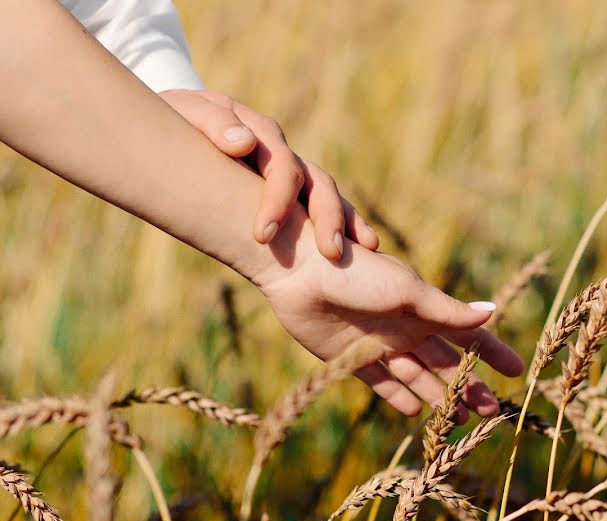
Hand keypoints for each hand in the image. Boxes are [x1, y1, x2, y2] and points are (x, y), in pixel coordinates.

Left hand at [159, 89, 378, 258]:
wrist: (177, 123)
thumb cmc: (174, 121)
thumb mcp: (182, 112)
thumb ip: (211, 122)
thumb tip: (244, 143)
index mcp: (260, 132)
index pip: (281, 165)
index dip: (276, 200)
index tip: (262, 237)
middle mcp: (282, 151)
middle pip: (318, 181)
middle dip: (327, 217)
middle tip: (330, 253)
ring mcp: (290, 171)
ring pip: (328, 194)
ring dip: (346, 222)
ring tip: (363, 251)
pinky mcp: (290, 192)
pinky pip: (323, 208)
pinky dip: (346, 225)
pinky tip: (364, 248)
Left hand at [253, 216, 524, 418]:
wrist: (301, 272)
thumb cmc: (359, 273)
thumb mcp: (408, 292)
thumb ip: (447, 311)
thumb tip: (493, 313)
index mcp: (425, 309)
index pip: (468, 335)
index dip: (492, 352)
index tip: (516, 373)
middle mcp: (407, 328)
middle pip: (446, 364)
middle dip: (468, 386)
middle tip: (490, 413)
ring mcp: (380, 345)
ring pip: (418, 378)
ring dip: (438, 397)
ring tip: (459, 421)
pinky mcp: (351, 360)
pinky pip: (381, 384)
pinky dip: (398, 397)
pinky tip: (414, 413)